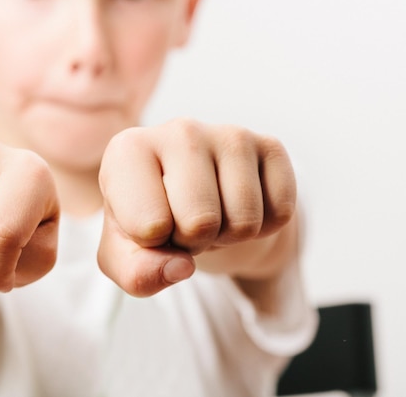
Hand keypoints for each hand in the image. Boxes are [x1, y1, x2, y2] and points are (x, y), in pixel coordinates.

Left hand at [97, 119, 296, 296]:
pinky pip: (281, 213)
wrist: (187, 195)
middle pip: (201, 223)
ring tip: (208, 214)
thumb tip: (179, 268)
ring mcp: (228, 134)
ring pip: (244, 221)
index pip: (151, 226)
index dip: (154, 244)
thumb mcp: (124, 254)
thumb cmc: (147, 220)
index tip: (150, 224)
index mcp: (127, 151)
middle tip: (183, 223)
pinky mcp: (269, 145)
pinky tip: (236, 204)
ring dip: (228, 236)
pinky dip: (262, 228)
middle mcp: (179, 131)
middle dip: (194, 241)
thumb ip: (136, 273)